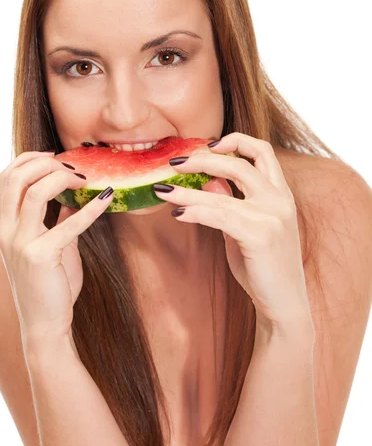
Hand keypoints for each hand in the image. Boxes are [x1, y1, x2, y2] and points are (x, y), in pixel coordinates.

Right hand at [0, 151, 114, 347]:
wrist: (46, 324)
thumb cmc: (50, 285)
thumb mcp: (52, 245)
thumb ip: (59, 220)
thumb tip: (74, 196)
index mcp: (5, 225)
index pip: (5, 177)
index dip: (28, 159)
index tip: (54, 156)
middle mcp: (6, 231)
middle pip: (14, 177)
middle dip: (45, 163)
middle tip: (74, 167)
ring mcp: (20, 244)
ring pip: (33, 192)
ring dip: (62, 178)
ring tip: (86, 179)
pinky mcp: (40, 257)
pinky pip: (67, 224)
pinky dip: (90, 208)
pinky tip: (107, 199)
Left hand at [154, 132, 313, 329]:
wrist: (283, 304)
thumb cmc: (263, 267)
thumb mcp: (245, 228)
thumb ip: (231, 203)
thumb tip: (209, 180)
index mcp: (281, 194)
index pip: (261, 151)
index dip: (233, 141)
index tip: (206, 145)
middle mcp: (280, 199)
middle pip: (239, 162)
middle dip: (202, 159)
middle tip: (174, 162)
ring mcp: (272, 216)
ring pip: (222, 190)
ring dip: (187, 189)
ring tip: (162, 189)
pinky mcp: (260, 234)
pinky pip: (219, 215)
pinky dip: (195, 210)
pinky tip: (178, 213)